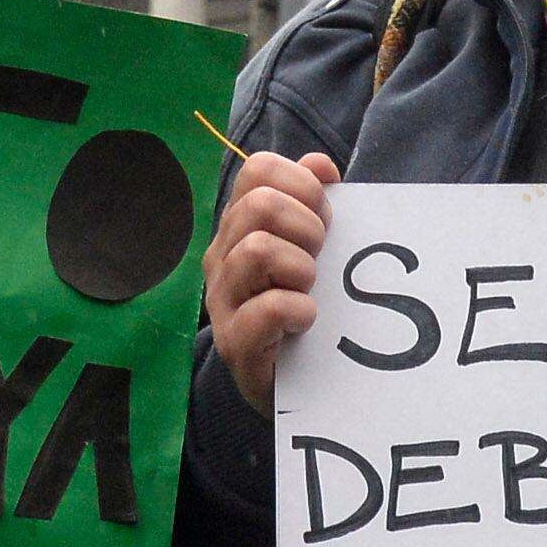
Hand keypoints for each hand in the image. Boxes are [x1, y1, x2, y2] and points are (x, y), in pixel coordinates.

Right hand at [206, 150, 339, 413]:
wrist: (292, 383)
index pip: (258, 170)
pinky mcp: (234, 343)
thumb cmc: (301, 306)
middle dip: (307, 226)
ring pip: (257, 250)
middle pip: (260, 205)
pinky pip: (265, 309)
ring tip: (309, 289)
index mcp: (240, 226)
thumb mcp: (313, 249)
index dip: (303, 186)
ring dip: (301, 268)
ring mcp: (223, 300)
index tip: (324, 219)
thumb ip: (315, 203)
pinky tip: (306, 320)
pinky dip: (297, 310)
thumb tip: (320, 164)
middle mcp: (223, 256)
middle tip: (319, 259)